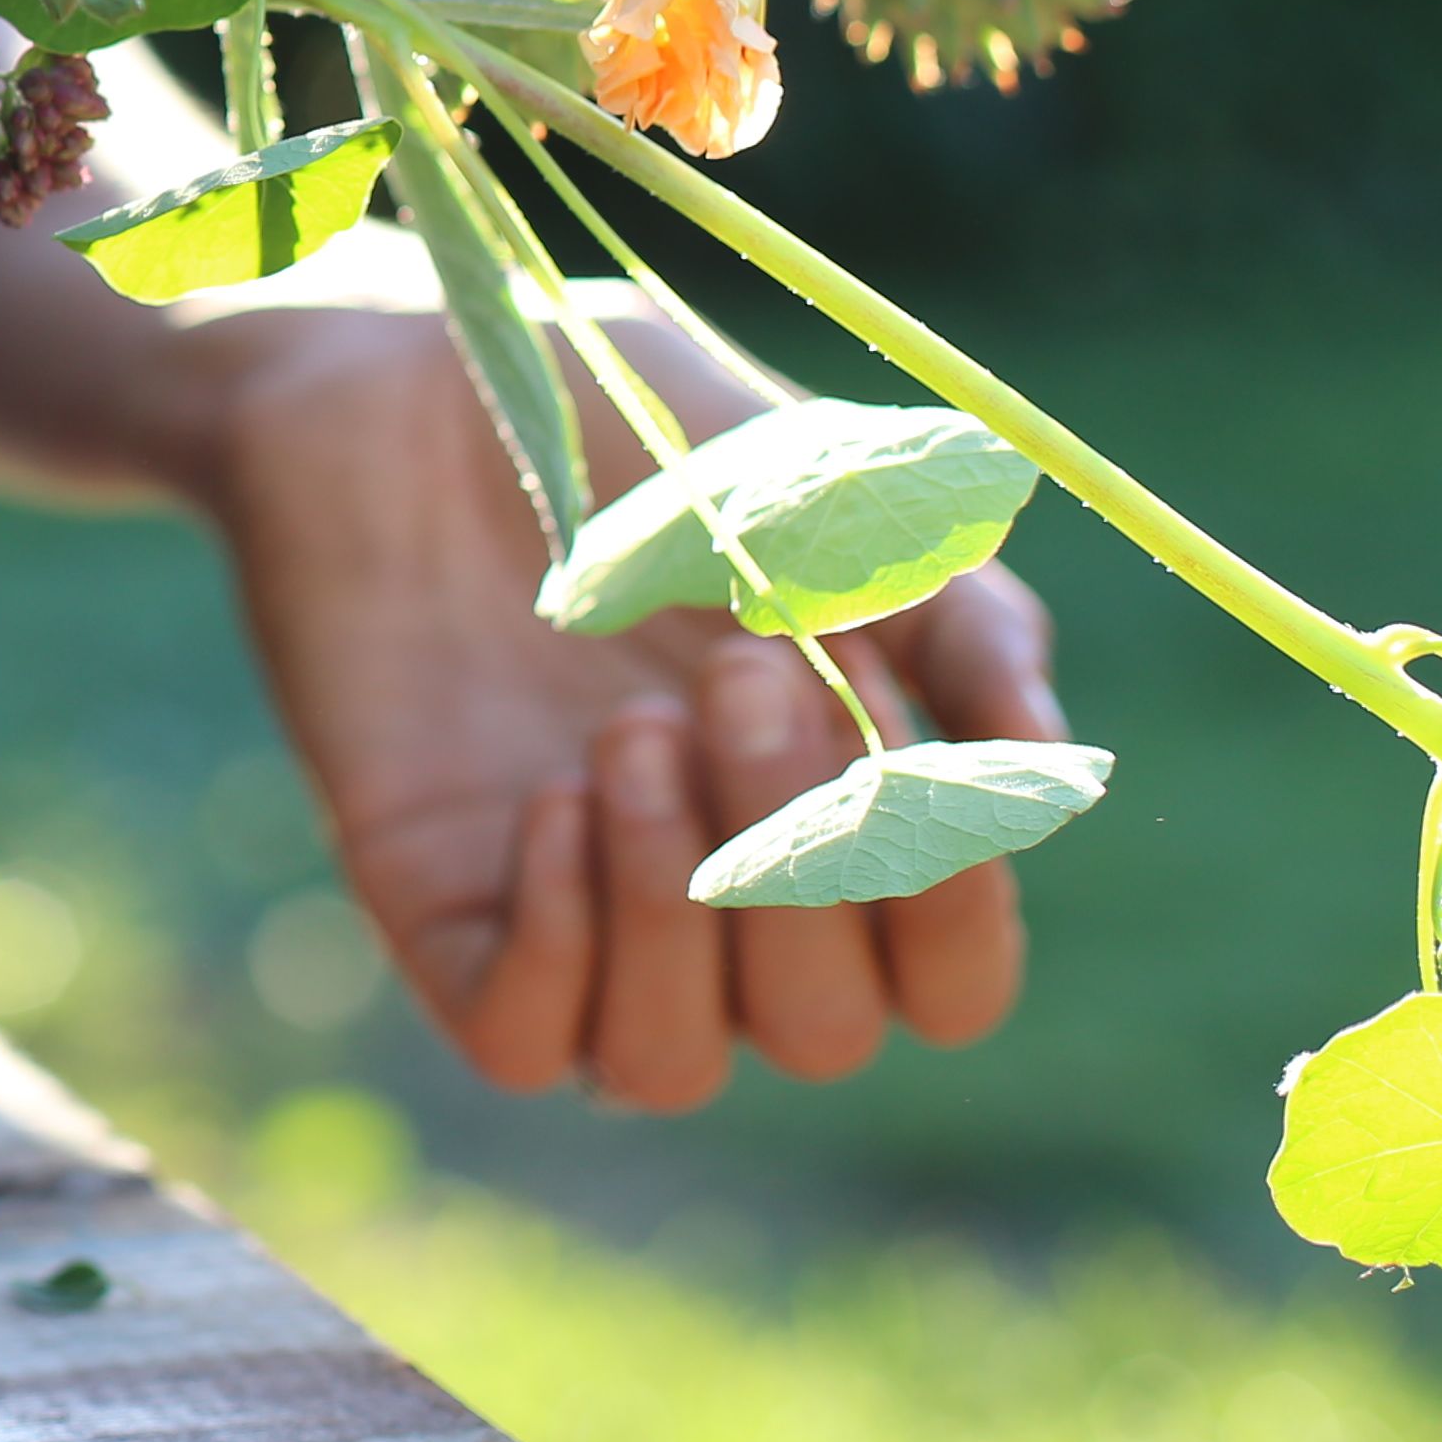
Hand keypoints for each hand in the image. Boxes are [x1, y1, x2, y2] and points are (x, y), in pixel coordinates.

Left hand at [191, 305, 1069, 1108]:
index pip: (952, 984)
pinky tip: (545, 798)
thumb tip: (1040, 762)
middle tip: (731, 670)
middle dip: (801, 864)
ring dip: (675, 910)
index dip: (956, 906)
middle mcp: (717, 897)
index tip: (905, 745)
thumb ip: (956, 623)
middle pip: (827, 1032)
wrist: (401, 378)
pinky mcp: (437, 905)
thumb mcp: (827, 500)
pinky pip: (525, 1042)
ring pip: (674, 1064)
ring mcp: (574, 911)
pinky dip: (559, 944)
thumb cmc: (628, 433)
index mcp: (833, 819)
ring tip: (623, 730)